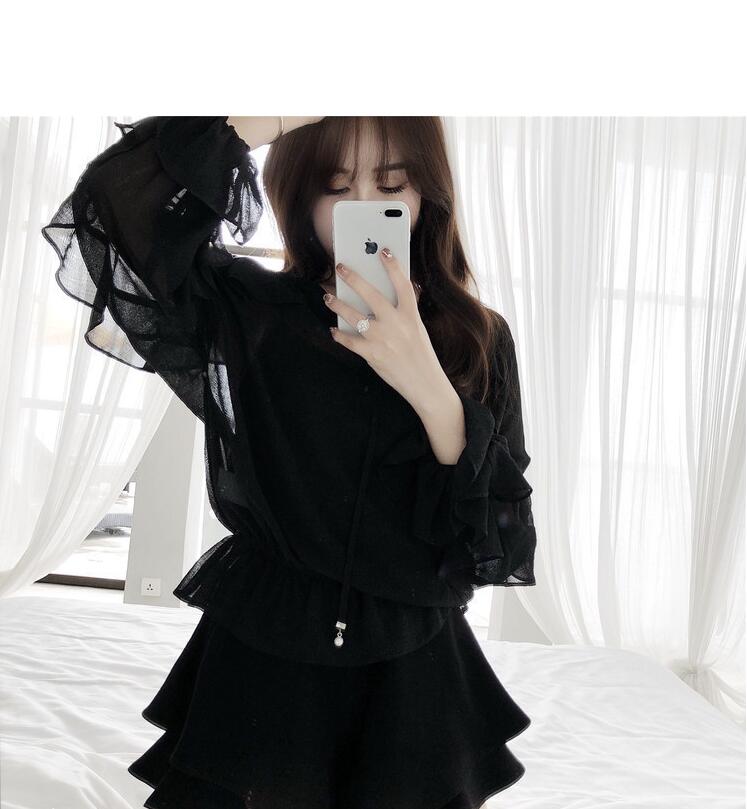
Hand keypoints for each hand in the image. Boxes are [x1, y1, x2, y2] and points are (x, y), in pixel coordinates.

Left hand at [326, 248, 447, 411]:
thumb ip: (406, 311)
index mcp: (411, 315)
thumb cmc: (420, 354)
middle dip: (353, 279)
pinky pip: (350, 341)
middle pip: (371, 294)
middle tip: (340, 267)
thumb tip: (399, 292)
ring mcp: (383, 338)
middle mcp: (396, 323)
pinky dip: (340, 335)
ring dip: (338, 305)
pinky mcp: (372, 354)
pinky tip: (334, 330)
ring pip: (354, 316)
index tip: (383, 251)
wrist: (424, 382)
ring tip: (327, 297)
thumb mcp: (418, 329)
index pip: (402, 284)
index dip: (393, 266)